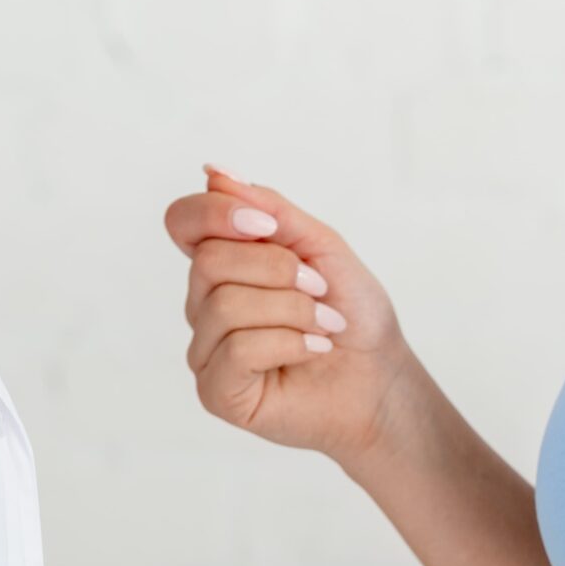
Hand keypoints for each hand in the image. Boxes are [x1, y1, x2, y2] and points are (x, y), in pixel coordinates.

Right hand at [164, 168, 422, 468]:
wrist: (382, 376)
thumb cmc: (352, 313)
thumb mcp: (319, 245)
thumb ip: (270, 208)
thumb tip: (215, 173)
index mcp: (222, 264)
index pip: (182, 222)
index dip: (216, 214)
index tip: (268, 223)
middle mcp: (204, 305)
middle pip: (209, 261)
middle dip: (278, 268)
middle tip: (319, 288)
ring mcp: (206, 351)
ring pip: (225, 305)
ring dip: (293, 310)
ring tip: (324, 326)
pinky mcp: (217, 392)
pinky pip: (237, 350)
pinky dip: (289, 343)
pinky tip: (313, 350)